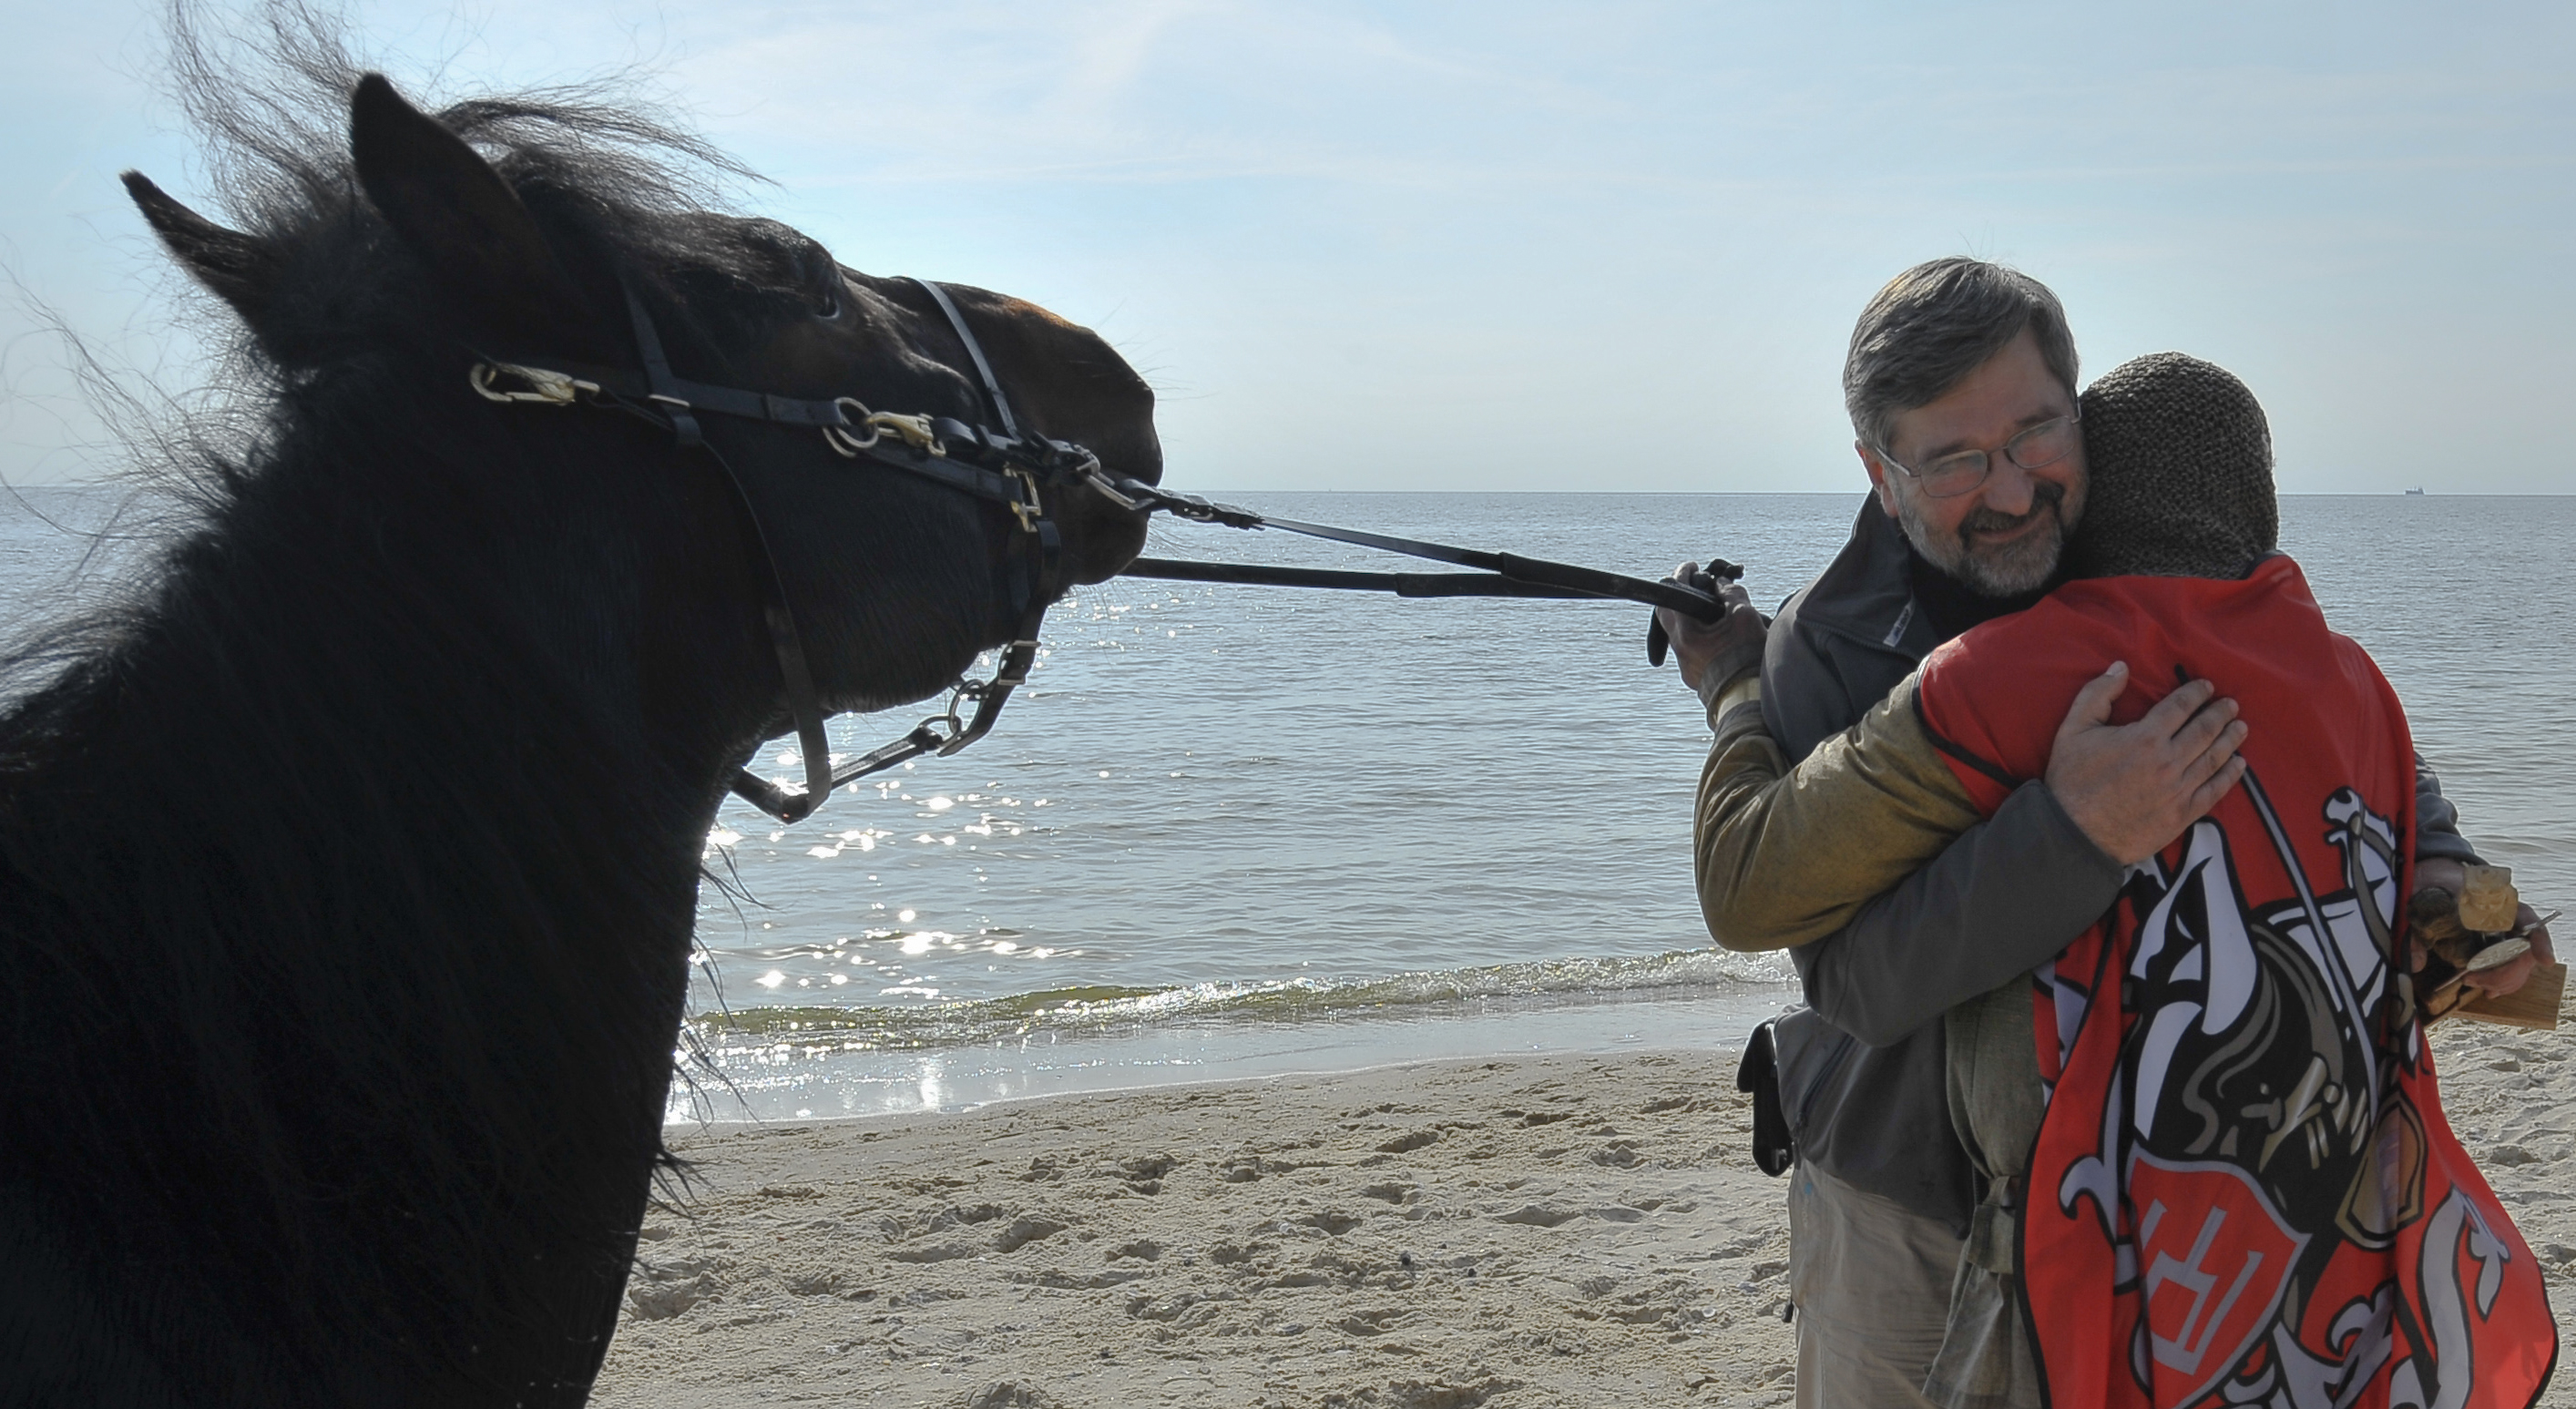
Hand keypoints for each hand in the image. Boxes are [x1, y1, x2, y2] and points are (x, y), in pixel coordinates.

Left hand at [1655, 563, 1760, 699]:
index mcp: (1686, 634)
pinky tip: (1721, 636)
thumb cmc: (1747, 659)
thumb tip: (1721, 584)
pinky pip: (1693, 652)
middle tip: (1699, 588)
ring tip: (1716, 613)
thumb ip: (1731, 593)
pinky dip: (1702, 639)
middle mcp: (1680, 651)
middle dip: (1684, 599)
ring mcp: (1686, 667)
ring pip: (1682, 635)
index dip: (1682, 576)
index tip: (1692, 567)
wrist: (1750, 700)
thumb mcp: (1744, 617)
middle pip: (1670, 616)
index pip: (1672, 595)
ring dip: (1694, 621)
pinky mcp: (1695, 679)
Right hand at [2044, 663, 2248, 866]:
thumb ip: (2097, 694)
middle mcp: (2168, 761)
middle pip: (2204, 730)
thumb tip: (2121, 668)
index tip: (2207, 687)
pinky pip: (2215, 791)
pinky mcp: (2182, 815)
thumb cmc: (2071, 781)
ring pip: (2214, 758)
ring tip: (2240, 727)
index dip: (2196, 694)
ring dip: (2231, 739)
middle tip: (2231, 705)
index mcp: (2145, 737)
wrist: (2074, 835)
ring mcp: (2179, 790)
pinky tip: (2239, 764)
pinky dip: (2230, 776)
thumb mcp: (2073, 729)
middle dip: (2220, 714)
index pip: (2180, 707)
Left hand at [2407, 860, 2552, 997]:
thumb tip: (2416, 964)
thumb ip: (2414, 928)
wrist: (2438, 877)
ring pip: (2521, 964)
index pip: (2526, 917)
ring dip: (2501, 981)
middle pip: (2524, 951)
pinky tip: (2487, 989)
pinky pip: (2514, 968)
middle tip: (2471, 979)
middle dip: (2502, 973)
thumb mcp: (2418, 896)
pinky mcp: (2503, 945)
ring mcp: (2509, 931)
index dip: (2540, 939)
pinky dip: (2503, 982)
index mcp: (2494, 897)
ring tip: (2472, 982)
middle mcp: (2510, 915)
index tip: (2544, 960)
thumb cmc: (2433, 884)